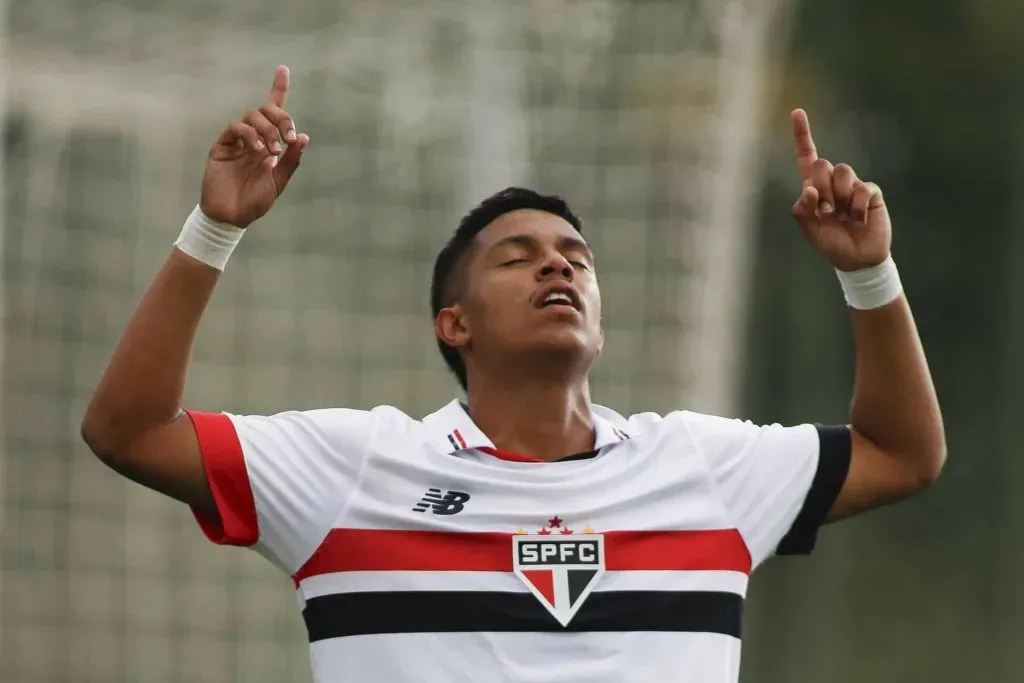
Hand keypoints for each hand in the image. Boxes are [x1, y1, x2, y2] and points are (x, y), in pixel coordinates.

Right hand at [200, 65, 309, 227]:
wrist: (232, 216)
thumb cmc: (255, 201)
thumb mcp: (279, 181)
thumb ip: (291, 160)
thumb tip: (303, 137)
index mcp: (269, 143)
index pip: (274, 111)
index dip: (278, 88)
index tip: (283, 69)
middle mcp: (254, 137)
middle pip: (266, 110)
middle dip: (281, 118)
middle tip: (288, 138)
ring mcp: (237, 140)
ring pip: (252, 116)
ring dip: (267, 129)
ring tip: (273, 151)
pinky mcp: (222, 145)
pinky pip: (236, 127)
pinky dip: (250, 134)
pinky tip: (257, 150)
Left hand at [790, 109, 890, 271]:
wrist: (857, 259)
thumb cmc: (830, 242)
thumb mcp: (808, 229)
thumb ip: (803, 209)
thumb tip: (808, 190)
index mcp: (814, 188)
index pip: (807, 156)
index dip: (802, 134)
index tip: (797, 111)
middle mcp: (832, 183)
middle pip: (822, 164)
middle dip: (821, 188)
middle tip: (827, 211)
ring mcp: (852, 186)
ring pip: (842, 171)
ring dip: (839, 197)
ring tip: (841, 216)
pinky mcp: (871, 192)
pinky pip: (862, 189)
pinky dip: (857, 208)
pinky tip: (858, 220)